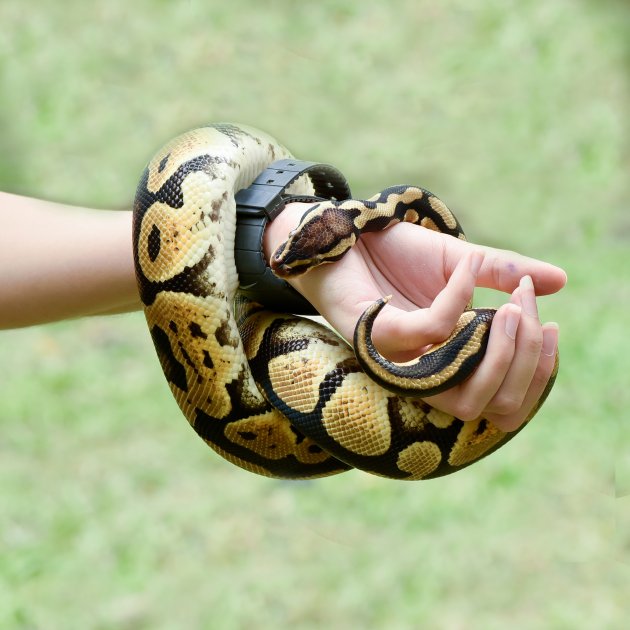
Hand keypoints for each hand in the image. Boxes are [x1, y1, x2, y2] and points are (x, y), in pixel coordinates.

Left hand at [264, 202, 565, 431]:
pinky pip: (433, 331)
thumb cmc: (400, 256)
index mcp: (447, 365)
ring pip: (461, 387)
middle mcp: (423, 374)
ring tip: (514, 302)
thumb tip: (560, 281)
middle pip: (488, 405)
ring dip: (498, 345)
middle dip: (522, 361)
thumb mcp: (463, 263)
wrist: (350, 234)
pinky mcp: (376, 339)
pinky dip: (458, 298)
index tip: (553, 328)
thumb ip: (505, 274)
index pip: (501, 400)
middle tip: (530, 311)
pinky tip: (464, 269)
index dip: (535, 375)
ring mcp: (397, 362)